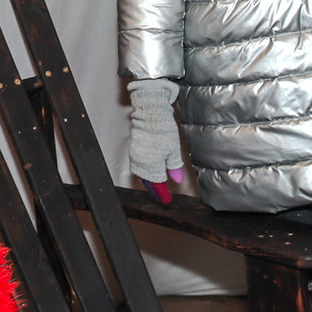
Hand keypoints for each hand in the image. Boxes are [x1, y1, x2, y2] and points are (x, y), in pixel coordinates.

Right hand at [126, 78, 184, 201]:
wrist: (150, 111)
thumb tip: (177, 179)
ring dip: (148, 181)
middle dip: (154, 189)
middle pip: (147, 181)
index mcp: (151, 164)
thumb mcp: (173, 149)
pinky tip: (148, 171)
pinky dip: (144, 171)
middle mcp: (141, 162)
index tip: (167, 199)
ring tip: (155, 186)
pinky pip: (138, 165)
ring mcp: (136, 155)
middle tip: (161, 195)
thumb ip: (174, 166)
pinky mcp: (134, 148)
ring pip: (141, 174)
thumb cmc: (162, 128)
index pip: (157, 184)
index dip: (162, 193)